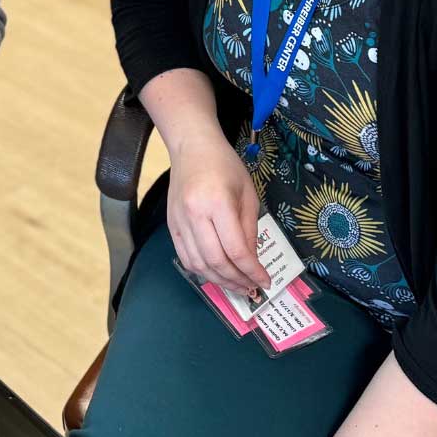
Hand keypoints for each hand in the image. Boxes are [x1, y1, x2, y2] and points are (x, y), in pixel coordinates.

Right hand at [166, 133, 270, 294]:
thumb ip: (250, 230)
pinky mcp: (171, 226)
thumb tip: (251, 261)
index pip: (236, 249)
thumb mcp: (248, 194)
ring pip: (198, 264)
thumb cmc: (225, 166)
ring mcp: (178, 222)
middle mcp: (194, 216)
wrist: (192, 149)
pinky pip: (185, 257)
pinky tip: (216, 274)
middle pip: (216, 261)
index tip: (265, 281)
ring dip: (219, 280)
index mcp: (217, 204)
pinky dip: (201, 271)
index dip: (252, 271)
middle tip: (252, 288)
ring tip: (236, 285)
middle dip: (237, 280)